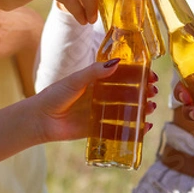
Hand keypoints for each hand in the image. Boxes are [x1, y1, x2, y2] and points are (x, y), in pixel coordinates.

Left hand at [34, 59, 158, 142]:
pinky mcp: (98, 129)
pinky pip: (119, 128)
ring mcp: (101, 112)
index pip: (122, 74)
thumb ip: (94, 72)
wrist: (40, 120)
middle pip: (128, 92)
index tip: (150, 74)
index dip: (138, 74)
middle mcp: (101, 95)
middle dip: (143, 92)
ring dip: (141, 108)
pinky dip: (134, 128)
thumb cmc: (55, 95)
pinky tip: (145, 126)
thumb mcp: (75, 80)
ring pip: (126, 110)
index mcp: (97, 80)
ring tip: (151, 107)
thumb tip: (117, 63)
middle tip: (153, 92)